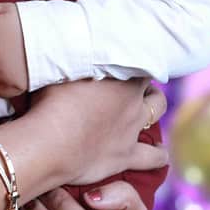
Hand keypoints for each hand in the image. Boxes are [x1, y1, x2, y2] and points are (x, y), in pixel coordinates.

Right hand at [17, 77, 167, 188]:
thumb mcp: (60, 72)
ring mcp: (132, 128)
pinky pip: (154, 157)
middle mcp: (132, 101)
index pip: (140, 62)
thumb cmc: (50, 104)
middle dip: (146, 86)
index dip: (134, 62)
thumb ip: (74, 62)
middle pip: (151, 87)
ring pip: (158, 112)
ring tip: (150, 109)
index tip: (123, 64)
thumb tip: (71, 52)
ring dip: (155, 108)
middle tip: (133, 87)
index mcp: (120, 77)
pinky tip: (160, 152)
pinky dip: (159, 154)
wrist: (50, 144)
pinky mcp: (127, 155)